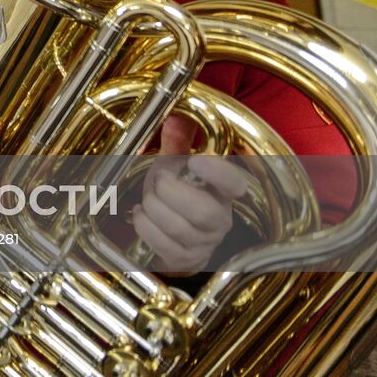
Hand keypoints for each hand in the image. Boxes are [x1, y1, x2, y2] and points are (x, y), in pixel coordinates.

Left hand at [134, 116, 248, 272]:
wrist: (176, 236)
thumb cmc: (178, 195)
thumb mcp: (177, 167)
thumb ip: (177, 144)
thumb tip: (174, 119)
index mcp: (223, 193)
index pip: (235, 185)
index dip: (218, 173)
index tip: (195, 160)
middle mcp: (220, 220)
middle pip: (203, 212)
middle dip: (170, 192)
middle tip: (158, 179)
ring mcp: (204, 242)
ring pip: (178, 227)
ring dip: (153, 206)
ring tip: (148, 196)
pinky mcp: (185, 257)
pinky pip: (162, 243)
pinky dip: (144, 224)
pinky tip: (141, 212)